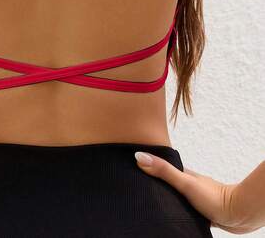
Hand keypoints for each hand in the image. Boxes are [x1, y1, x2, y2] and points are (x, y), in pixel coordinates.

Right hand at [134, 151, 261, 234]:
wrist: (239, 214)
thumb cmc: (215, 197)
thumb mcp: (185, 182)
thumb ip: (164, 171)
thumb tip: (139, 156)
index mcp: (184, 174)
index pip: (162, 169)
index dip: (148, 168)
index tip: (133, 167)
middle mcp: (189, 185)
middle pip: (168, 184)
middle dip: (156, 186)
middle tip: (139, 190)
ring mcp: (195, 199)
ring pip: (176, 199)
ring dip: (167, 201)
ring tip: (151, 206)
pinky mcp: (201, 213)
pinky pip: (184, 211)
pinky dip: (177, 213)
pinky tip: (172, 218)